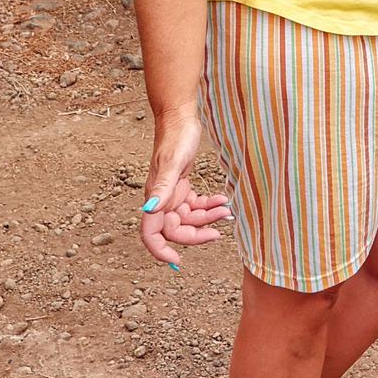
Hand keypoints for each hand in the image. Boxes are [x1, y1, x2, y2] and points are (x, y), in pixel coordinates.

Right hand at [138, 109, 231, 269]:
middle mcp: (162, 199)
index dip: (160, 250)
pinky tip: (222, 199)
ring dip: (208, 218)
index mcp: (155, 197)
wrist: (181, 117)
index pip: (151, 234)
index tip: (177, 260)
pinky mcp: (183, 187)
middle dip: (197, 233)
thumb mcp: (173, 162)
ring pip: (189, 219)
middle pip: (176, 230)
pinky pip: (196, 206)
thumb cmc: (176, 136)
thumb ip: (163, 187)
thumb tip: (150, 210)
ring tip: (226, 209)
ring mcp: (172, 194)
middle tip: (218, 232)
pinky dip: (209, 206)